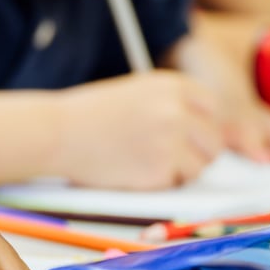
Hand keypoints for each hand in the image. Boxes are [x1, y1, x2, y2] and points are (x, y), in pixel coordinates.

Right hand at [52, 70, 223, 189]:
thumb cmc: (89, 114)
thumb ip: (171, 105)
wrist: (57, 132)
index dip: (202, 124)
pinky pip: (176, 183)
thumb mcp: (136, 93)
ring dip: (180, 171)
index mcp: (171, 85)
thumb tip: (205, 130)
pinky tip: (133, 171)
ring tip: (146, 163)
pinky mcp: (161, 170)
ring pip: (200, 167)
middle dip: (197, 153)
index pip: (211, 107)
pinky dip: (159, 183)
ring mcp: (171, 141)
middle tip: (171, 157)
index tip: (190, 134)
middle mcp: (177, 110)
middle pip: (212, 141)